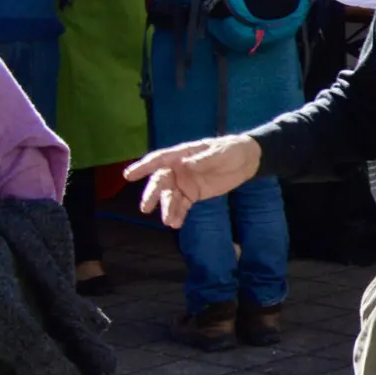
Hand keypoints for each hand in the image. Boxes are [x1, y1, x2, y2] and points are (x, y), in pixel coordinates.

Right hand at [129, 135, 262, 226]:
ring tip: (169, 221)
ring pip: (170, 197)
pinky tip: (176, 223)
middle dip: (153, 194)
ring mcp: (185, 183)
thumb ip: (203, 159)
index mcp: (182, 155)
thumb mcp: (220, 153)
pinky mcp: (193, 195)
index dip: (143, 167)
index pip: (159, 160)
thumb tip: (186, 164)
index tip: (128, 175)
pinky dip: (178, 214)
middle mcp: (179, 170)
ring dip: (167, 208)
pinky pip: (182, 205)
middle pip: (161, 182)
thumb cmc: (231, 150)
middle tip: (146, 208)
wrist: (247, 161)